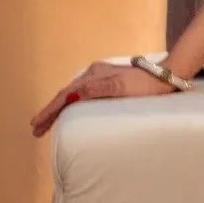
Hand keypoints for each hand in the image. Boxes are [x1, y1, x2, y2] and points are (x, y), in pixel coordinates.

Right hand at [31, 62, 171, 139]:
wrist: (166, 77)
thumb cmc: (145, 86)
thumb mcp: (120, 88)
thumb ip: (96, 90)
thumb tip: (70, 96)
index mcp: (94, 75)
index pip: (65, 95)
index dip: (49, 111)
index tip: (36, 125)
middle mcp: (94, 73)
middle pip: (66, 94)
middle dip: (50, 111)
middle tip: (37, 129)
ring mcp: (101, 77)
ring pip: (73, 94)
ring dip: (59, 108)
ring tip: (47, 122)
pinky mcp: (109, 81)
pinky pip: (83, 94)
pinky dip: (71, 104)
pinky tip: (70, 111)